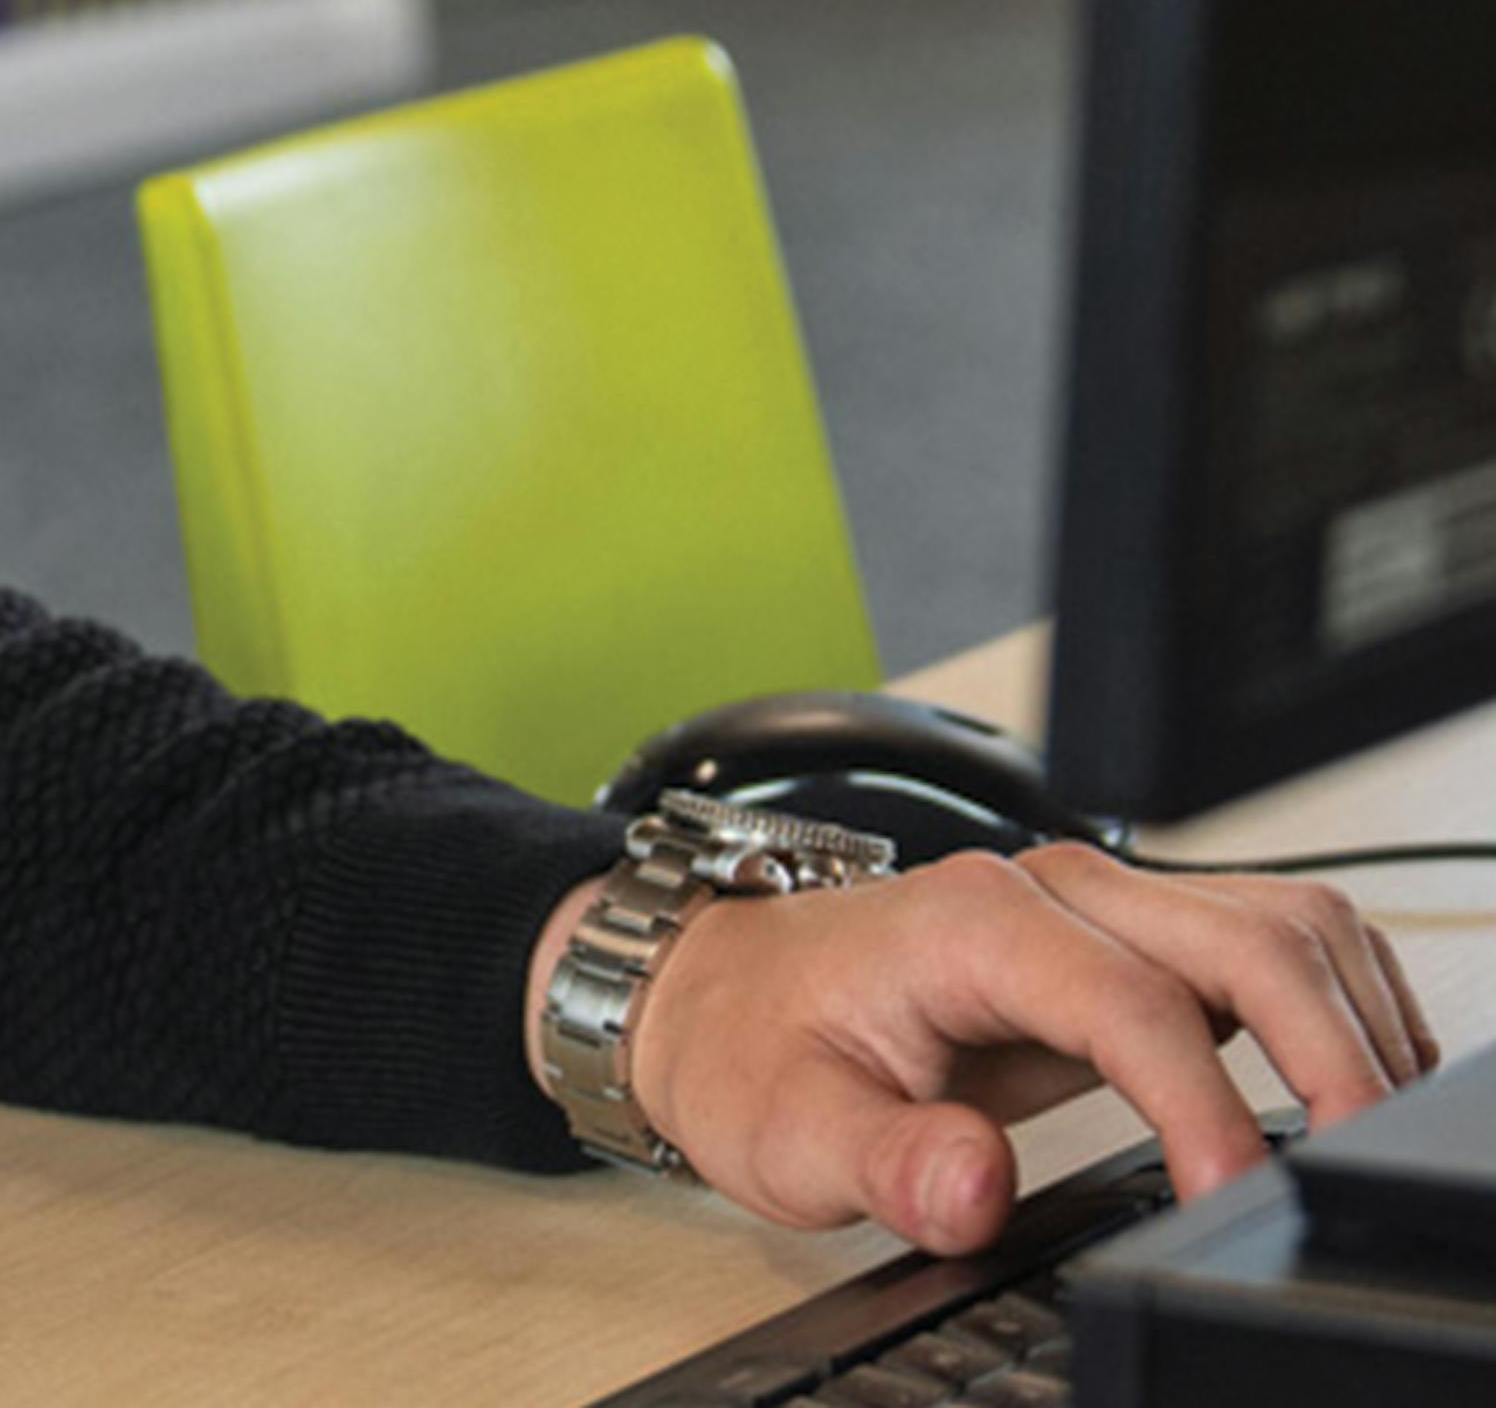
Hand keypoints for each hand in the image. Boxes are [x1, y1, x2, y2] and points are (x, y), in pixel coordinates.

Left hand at [526, 843, 1440, 1251]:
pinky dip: (1332, 1007)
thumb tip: (974, 1183)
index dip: (1206, 1111)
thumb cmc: (755, 1052)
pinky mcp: (1126, 942)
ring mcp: (1095, 907)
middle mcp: (1049, 892)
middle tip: (1356, 1171)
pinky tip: (1345, 1086)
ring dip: (1348, 1018)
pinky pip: (1263, 945)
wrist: (723, 993)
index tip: (1237, 1202)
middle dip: (1329, 1050)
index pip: (1133, 1005)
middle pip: (1242, 937)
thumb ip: (886, 1162)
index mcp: (970, 924)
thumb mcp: (788, 1130)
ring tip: (1372, 1134)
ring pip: (1275, 921)